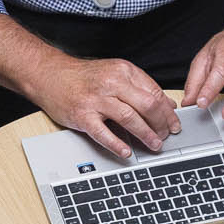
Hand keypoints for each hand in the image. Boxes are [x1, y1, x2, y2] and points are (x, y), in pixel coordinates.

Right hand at [33, 55, 179, 159]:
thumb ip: (140, 87)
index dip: (168, 112)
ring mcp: (96, 100)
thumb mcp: (115, 73)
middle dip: (161, 124)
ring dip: (146, 135)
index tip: (174, 124)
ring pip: (130, 118)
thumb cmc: (82, 77)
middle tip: (165, 136)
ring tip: (154, 145)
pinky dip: (117, 144)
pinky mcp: (82, 115)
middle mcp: (112, 83)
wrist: (50, 75)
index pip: (154, 93)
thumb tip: (166, 104)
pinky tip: (126, 152)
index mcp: (123, 71)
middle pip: (147, 105)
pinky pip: (103, 133)